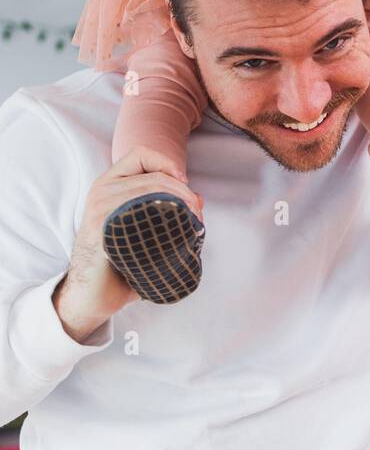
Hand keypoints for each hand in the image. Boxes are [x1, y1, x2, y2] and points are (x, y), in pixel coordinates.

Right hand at [52, 147, 204, 341]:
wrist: (92, 295)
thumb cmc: (120, 261)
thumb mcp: (137, 225)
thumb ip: (160, 208)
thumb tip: (197, 200)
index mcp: (108, 184)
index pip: (141, 153)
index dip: (168, 163)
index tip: (186, 184)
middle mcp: (102, 190)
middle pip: (155, 175)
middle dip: (185, 192)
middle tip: (198, 214)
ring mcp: (100, 207)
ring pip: (153, 190)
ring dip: (181, 205)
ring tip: (193, 226)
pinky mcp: (102, 226)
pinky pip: (142, 210)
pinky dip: (167, 217)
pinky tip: (177, 233)